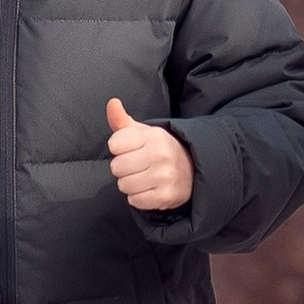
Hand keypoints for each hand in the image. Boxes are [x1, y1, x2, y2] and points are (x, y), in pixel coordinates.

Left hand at [107, 95, 195, 212]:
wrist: (191, 170)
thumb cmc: (158, 149)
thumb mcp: (142, 132)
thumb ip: (122, 120)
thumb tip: (112, 103)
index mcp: (153, 136)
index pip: (115, 144)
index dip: (118, 149)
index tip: (130, 149)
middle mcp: (160, 155)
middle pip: (116, 167)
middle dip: (122, 168)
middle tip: (137, 166)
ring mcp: (165, 176)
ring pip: (124, 185)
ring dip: (129, 184)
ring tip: (143, 178)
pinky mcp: (166, 196)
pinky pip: (134, 201)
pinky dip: (138, 198)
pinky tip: (148, 189)